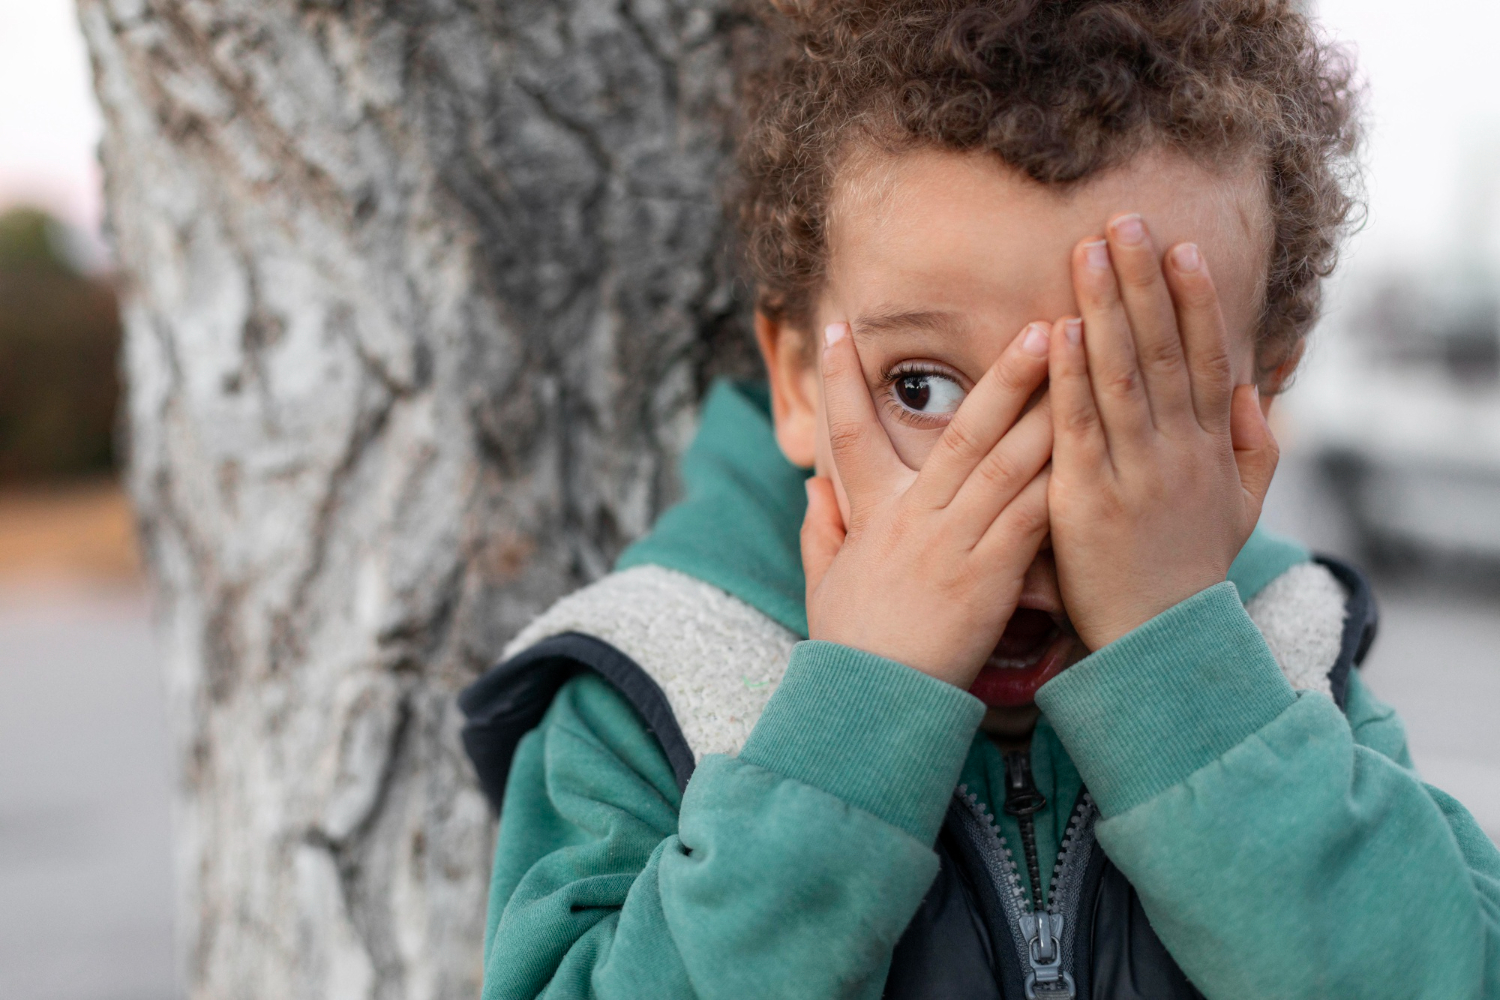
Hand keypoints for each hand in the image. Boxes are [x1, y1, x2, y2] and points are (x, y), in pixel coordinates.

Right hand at [801, 320, 1054, 688]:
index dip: (839, 379)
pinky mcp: (990, 576)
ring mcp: (954, 543)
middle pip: (963, 432)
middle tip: (1041, 325)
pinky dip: (1061, 478)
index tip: (835, 326)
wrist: (874, 702)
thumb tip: (812, 486)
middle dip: (1003, 375)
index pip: (849, 432)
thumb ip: (819, 530)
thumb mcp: (822, 583)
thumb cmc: (851, 646)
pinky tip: (1095, 445)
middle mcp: (915, 516)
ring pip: (1007, 462)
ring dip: (1046, 409)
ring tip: (1081, 371)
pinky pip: (1032, 515)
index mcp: (871, 514)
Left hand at [1047, 213, 1278, 650]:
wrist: (1159, 641)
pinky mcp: (1086, 498)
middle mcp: (1177, 450)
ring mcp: (1133, 472)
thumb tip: (1256, 388)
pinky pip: (1078, 426)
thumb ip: (1256, 447)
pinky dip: (1068, 377)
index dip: (1194, 300)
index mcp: (1210, 447)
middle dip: (1142, 282)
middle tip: (1125, 220)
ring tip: (1089, 252)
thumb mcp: (1242, 508)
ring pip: (1121, 376)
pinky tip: (1056, 331)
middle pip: (1163, 349)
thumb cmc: (1191, 570)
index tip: (1181, 246)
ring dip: (1104, 309)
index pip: (1206, 357)